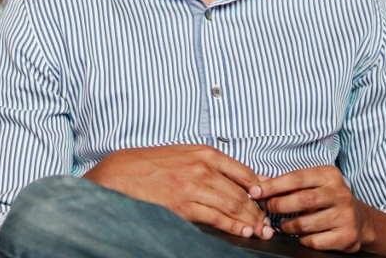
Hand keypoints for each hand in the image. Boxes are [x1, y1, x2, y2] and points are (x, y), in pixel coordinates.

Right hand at [83, 145, 271, 238]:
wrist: (118, 173)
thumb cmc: (147, 163)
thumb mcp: (181, 154)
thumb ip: (208, 164)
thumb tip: (237, 178)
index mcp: (203, 153)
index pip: (244, 172)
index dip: (260, 189)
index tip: (265, 200)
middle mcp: (201, 168)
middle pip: (242, 193)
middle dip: (258, 211)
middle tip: (267, 222)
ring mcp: (193, 187)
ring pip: (233, 206)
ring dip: (250, 221)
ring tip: (259, 230)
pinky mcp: (183, 206)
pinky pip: (216, 218)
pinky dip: (233, 227)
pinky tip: (242, 232)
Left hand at [254, 166, 375, 252]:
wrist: (360, 220)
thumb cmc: (326, 200)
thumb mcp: (310, 185)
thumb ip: (284, 184)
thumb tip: (256, 183)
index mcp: (329, 175)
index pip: (296, 178)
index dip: (272, 186)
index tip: (255, 192)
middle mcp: (341, 193)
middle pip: (301, 200)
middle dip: (278, 206)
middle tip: (268, 209)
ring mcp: (346, 215)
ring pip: (305, 223)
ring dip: (287, 226)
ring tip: (283, 224)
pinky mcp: (348, 236)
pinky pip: (314, 241)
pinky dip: (301, 239)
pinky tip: (301, 235)